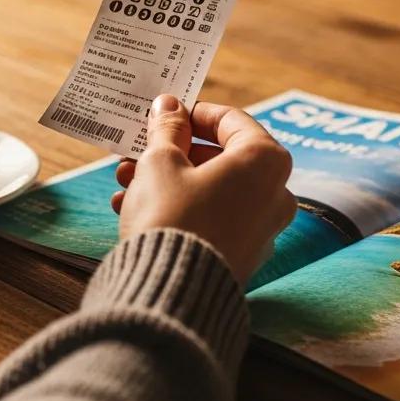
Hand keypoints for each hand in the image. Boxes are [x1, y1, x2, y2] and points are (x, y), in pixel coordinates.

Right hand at [112, 95, 295, 285]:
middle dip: (173, 152)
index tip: (165, 114)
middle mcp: (274, 194)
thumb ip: (168, 129)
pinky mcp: (243, 255)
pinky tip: (134, 209)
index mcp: (264, 162)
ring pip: (211, 189)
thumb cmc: (171, 217)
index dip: (193, 113)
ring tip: (125, 181)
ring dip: (168, 180)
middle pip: (220, 157)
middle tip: (138, 150)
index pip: (231, 120)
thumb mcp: (160, 162)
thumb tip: (170, 106)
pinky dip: (178, 207)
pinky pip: (211, 217)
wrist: (171, 293)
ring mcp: (262, 228)